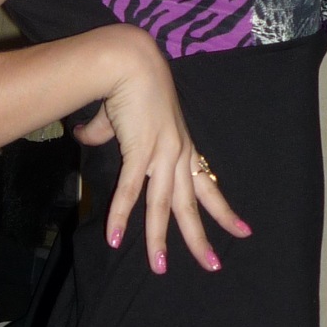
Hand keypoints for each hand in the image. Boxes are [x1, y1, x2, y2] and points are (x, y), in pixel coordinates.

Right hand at [79, 32, 250, 273]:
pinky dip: (120, 216)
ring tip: (160, 267)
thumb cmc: (128, 81)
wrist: (127, 59)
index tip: (242, 232)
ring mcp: (163, 153)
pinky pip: (130, 191)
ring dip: (159, 240)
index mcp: (181, 147)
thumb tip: (84, 135)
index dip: (224, 210)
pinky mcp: (140, 150)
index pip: (207, 186)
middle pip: (191, 206)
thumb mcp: (122, 117)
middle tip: (214, 266)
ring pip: (163, 207)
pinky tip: (112, 238)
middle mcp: (178, 154)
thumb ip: (104, 132)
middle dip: (202, 239)